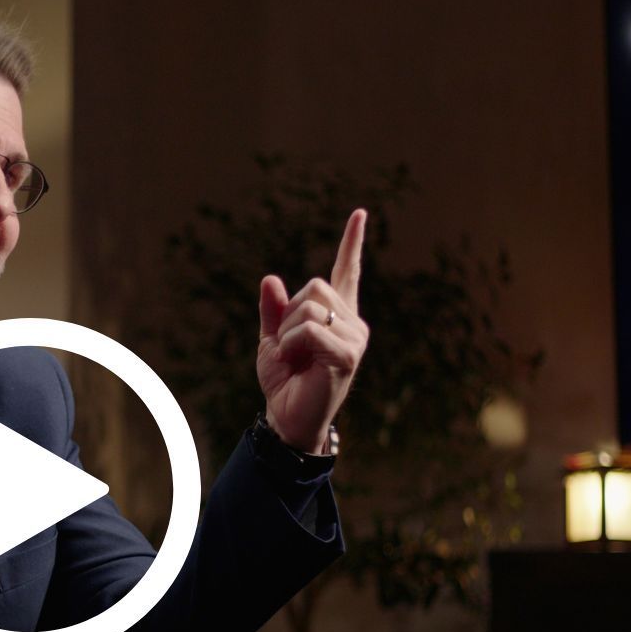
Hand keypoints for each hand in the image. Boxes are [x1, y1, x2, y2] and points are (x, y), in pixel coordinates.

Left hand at [255, 210, 371, 452]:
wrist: (287, 418)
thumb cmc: (284, 382)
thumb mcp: (271, 339)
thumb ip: (273, 310)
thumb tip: (270, 278)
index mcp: (335, 315)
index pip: (347, 271)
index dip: (352, 242)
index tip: (360, 213)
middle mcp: (351, 323)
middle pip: (315, 285)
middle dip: (288, 313)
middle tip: (288, 346)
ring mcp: (354, 338)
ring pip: (311, 307)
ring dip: (288, 332)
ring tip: (293, 358)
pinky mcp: (348, 355)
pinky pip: (310, 329)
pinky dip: (291, 343)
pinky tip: (294, 362)